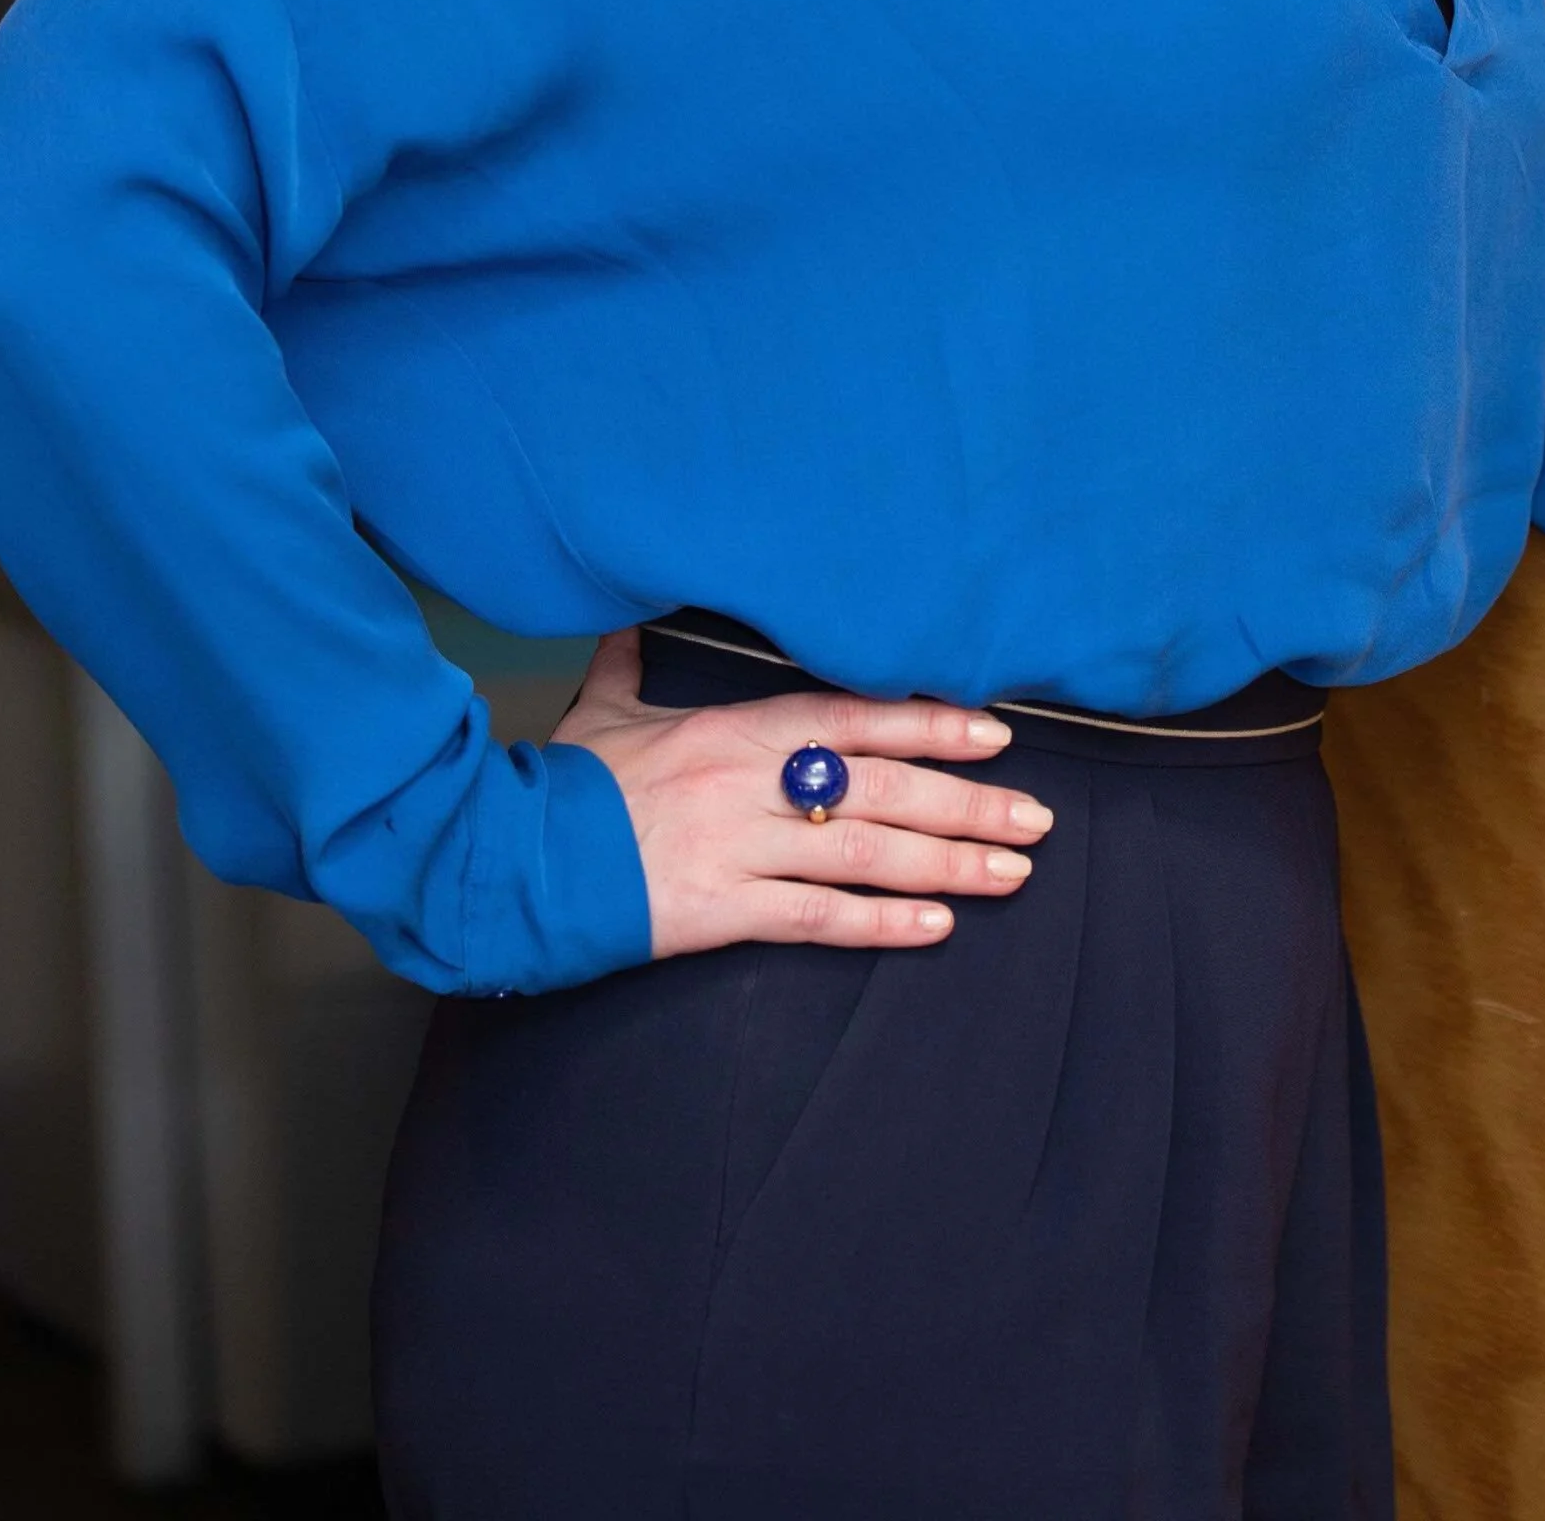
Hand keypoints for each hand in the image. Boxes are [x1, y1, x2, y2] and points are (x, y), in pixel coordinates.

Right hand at [549, 627, 1054, 958]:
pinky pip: (814, 919)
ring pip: (863, 854)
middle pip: (879, 790)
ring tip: (1012, 874)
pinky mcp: (717, 912)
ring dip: (947, 864)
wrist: (508, 857)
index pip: (852, 719)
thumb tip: (633, 617)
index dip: (927, 726)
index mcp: (733, 731)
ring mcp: (737, 849)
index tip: (992, 734)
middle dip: (965, 804)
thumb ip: (632, 664)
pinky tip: (933, 927)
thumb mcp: (604, 710)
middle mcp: (748, 785)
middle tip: (1035, 819)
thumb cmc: (562, 783)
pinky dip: (879, 923)